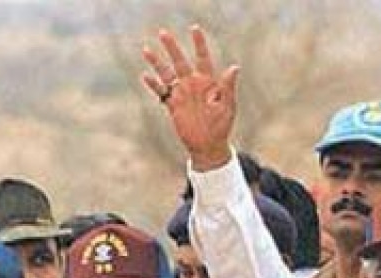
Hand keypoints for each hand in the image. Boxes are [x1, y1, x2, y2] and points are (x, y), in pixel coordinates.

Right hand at [141, 26, 238, 171]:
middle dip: (172, 48)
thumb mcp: (227, 106)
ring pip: (166, 74)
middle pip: (180, 62)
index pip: (203, 58)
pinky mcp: (173, 105)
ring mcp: (181, 93)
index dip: (199, 44)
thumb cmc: (222, 125)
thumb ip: (228, 87)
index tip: (194, 29)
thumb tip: (234, 67)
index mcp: (208, 82)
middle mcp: (193, 84)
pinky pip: (161, 92)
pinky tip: (146, 76)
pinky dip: (154, 85)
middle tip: (163, 33)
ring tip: (146, 49)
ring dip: (156, 63)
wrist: (209, 144)